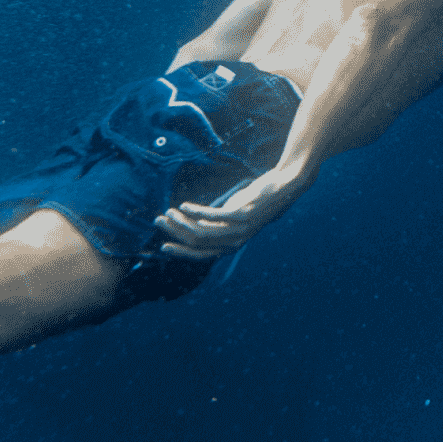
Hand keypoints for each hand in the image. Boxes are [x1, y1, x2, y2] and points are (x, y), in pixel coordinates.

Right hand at [155, 168, 304, 260]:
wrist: (283, 187)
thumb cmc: (257, 201)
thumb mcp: (236, 215)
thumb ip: (219, 224)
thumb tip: (197, 224)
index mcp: (233, 244)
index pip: (202, 254)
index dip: (181, 251)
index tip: (164, 246)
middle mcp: (236, 241)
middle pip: (197, 243)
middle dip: (175, 233)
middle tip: (159, 221)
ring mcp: (239, 228)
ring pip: (201, 231)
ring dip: (181, 221)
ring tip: (169, 211)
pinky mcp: (242, 213)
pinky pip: (212, 216)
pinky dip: (195, 211)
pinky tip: (185, 205)